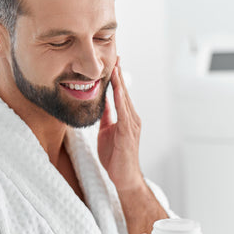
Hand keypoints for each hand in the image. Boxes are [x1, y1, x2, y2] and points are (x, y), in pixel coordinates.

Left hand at [98, 57, 144, 191]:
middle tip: (115, 55)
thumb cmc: (116, 157)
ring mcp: (132, 126)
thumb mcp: (107, 131)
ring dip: (120, 83)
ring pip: (125, 99)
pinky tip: (117, 90)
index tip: (112, 61)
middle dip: (119, 74)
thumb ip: (106, 116)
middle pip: (125, 92)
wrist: (124, 178)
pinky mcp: (128, 134)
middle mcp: (132, 118)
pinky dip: (120, 100)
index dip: (116, 77)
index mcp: (126, 117)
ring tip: (115, 67)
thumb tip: (101, 102)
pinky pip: (124, 113)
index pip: (121, 93)